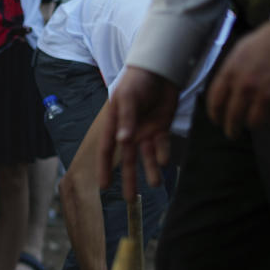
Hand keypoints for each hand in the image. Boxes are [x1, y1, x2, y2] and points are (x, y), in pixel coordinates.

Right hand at [99, 67, 178, 201]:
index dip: (105, 169)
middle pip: (128, 160)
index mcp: (115, 126)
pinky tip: (164, 162)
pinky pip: (162, 145)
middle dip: (129, 179)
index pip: (107, 151)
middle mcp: (129, 132)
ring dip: (150, 170)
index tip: (104, 186)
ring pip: (147, 156)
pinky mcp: (161, 128)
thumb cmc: (136, 81)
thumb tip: (123, 141)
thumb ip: (125, 120)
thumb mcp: (127, 98)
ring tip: (154, 185)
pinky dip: (163, 153)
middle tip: (129, 200)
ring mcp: (146, 131)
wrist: (160, 68)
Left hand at [207, 23, 269, 138]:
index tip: (218, 120)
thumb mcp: (240, 50)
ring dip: (254, 124)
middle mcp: (246, 87)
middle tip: (233, 133)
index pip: (215, 104)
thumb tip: (224, 91)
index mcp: (231, 74)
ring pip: (254, 124)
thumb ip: (230, 72)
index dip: (215, 116)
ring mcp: (266, 96)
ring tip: (256, 122)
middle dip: (231, 129)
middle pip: (232, 119)